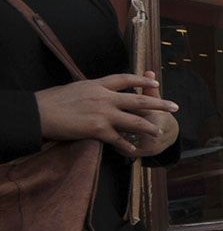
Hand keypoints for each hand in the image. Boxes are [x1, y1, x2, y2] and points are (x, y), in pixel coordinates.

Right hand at [35, 73, 178, 155]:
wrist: (39, 112)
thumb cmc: (51, 100)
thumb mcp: (75, 87)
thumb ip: (91, 90)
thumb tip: (97, 91)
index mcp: (97, 84)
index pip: (125, 79)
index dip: (142, 81)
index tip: (155, 83)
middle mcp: (105, 97)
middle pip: (138, 99)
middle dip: (159, 104)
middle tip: (175, 107)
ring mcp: (104, 113)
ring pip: (134, 121)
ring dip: (149, 127)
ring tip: (158, 132)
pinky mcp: (98, 130)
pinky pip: (119, 139)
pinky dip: (128, 146)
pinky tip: (135, 150)